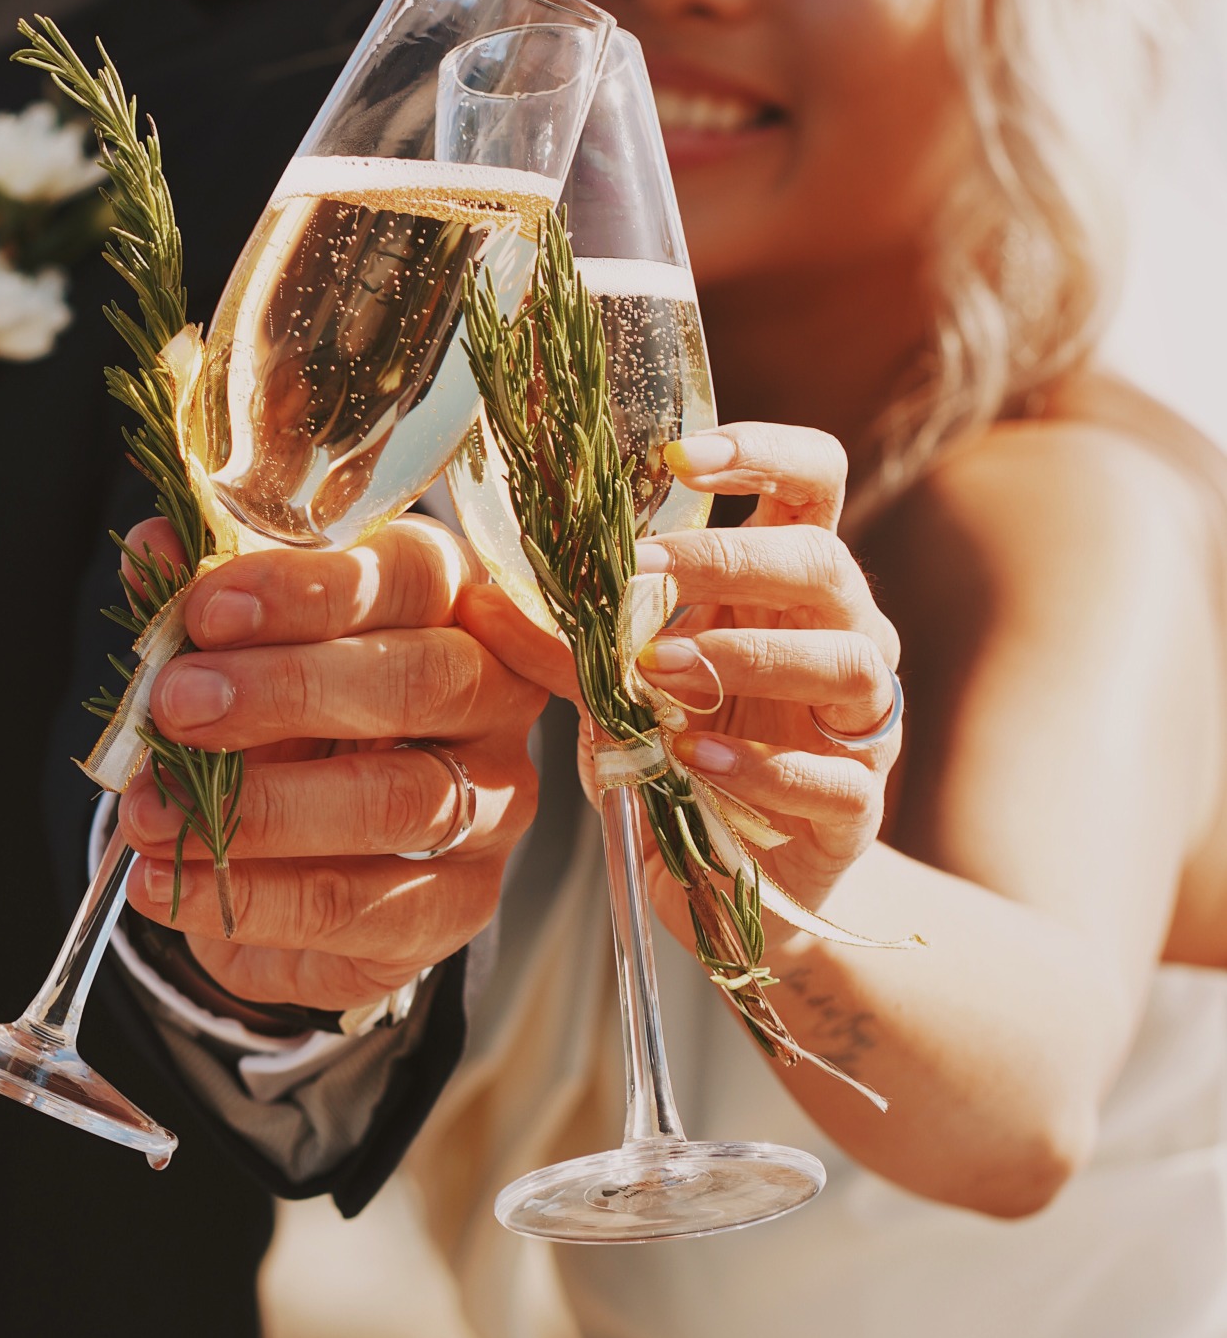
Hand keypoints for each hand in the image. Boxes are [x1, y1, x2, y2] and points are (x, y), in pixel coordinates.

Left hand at [116, 515, 546, 1010]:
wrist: (292, 853)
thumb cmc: (279, 714)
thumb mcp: (239, 644)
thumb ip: (204, 594)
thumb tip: (156, 547)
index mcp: (454, 603)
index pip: (413, 576)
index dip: (311, 589)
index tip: (208, 612)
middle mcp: (495, 699)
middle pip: (424, 680)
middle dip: (288, 691)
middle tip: (177, 707)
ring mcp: (491, 808)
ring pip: (397, 802)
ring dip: (259, 809)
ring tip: (150, 811)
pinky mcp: (456, 906)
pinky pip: (357, 905)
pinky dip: (250, 899)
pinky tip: (167, 885)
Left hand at [462, 422, 900, 936]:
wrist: (730, 886)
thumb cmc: (680, 760)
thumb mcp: (615, 692)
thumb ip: (564, 646)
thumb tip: (478, 600)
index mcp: (788, 588)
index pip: (814, 482)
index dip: (764, 451)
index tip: (678, 456)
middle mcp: (843, 637)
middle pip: (825, 562)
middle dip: (728, 559)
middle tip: (639, 573)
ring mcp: (860, 724)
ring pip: (850, 661)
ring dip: (749, 656)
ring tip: (660, 671)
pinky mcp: (858, 807)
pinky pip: (833, 775)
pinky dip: (760, 765)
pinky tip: (696, 760)